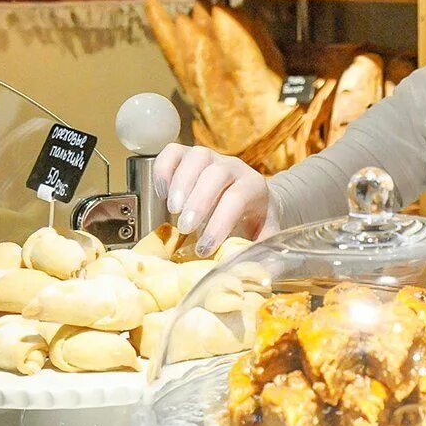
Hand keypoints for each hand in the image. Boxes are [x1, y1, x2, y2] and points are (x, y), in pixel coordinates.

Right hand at [151, 143, 271, 256]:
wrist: (252, 199)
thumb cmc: (255, 223)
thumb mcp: (264, 238)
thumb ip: (260, 253)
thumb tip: (253, 274)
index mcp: (254, 186)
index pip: (237, 197)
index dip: (220, 222)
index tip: (204, 248)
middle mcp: (234, 167)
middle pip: (216, 174)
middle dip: (198, 202)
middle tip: (185, 228)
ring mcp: (211, 158)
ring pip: (196, 157)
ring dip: (181, 183)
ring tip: (172, 210)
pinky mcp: (189, 156)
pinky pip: (173, 152)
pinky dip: (163, 169)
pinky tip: (161, 193)